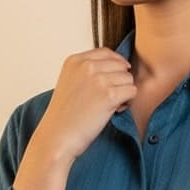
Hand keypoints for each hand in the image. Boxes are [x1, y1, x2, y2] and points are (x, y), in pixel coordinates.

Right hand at [35, 47, 136, 161]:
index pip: (106, 52)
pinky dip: (127, 103)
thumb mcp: (69, 83)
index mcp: (75, 61)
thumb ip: (87, 71)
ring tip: (110, 106)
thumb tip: (116, 66)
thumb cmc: (64, 116)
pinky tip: (114, 111)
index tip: (115, 78)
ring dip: (124, 92)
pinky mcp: (109, 95)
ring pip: (128, 78)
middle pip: (120, 65)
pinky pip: (132, 91)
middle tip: (109, 97)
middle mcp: (86, 66)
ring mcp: (98, 79)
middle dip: (119, 81)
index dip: (116, 64)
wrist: (57, 137)